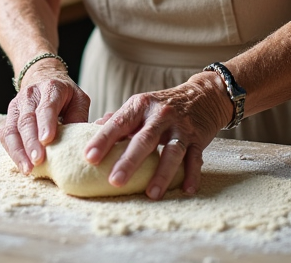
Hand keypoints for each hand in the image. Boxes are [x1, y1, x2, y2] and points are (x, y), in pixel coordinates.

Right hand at [0, 61, 89, 174]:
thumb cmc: (65, 94)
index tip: (47, 140)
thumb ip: (79, 117)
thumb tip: (77, 142)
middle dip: (31, 142)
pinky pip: (5, 135)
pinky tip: (20, 164)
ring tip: (27, 169)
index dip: (46, 123)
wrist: (42, 77)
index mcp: (51, 88)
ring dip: (18, 150)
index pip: (47, 106)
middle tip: (37, 161)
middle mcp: (30, 95)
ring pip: (11, 129)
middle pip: (27, 119)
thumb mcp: (79, 99)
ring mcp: (16, 106)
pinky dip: (11, 151)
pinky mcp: (8, 117)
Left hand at [83, 72, 230, 199]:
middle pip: (143, 140)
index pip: (118, 123)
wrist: (202, 95)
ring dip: (162, 174)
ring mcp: (181, 127)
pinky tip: (186, 189)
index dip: (103, 140)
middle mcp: (160, 115)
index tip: (89, 157)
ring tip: (151, 194)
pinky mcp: (198, 139)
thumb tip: (89, 131)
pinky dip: (191, 174)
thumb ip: (117, 119)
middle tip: (115, 181)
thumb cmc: (162, 105)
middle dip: (129, 161)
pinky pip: (195, 158)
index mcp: (140, 106)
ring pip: (171, 151)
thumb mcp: (139, 105)